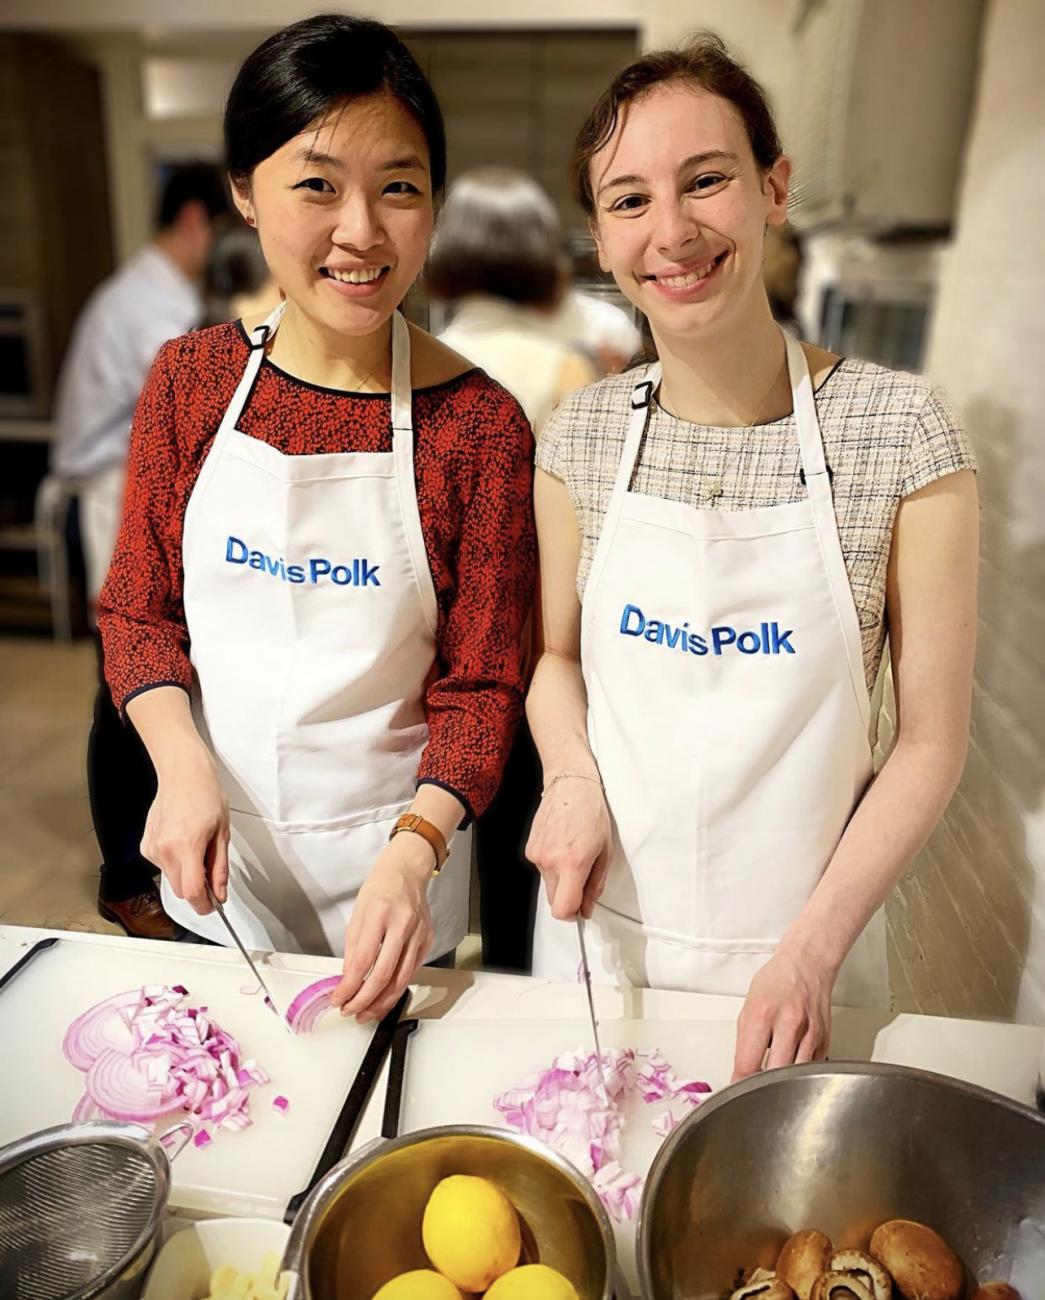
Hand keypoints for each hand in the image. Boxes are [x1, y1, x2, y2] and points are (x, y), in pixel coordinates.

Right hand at [141, 742, 228, 915]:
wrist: (183, 775)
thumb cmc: (204, 796)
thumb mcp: (222, 833)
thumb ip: (220, 868)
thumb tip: (220, 892)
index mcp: (187, 846)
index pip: (192, 892)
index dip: (204, 905)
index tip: (212, 907)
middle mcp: (164, 850)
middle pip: (180, 890)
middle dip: (197, 890)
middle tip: (211, 874)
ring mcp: (152, 848)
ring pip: (171, 879)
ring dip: (186, 874)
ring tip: (196, 848)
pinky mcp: (145, 846)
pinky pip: (162, 866)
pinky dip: (174, 862)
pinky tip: (182, 842)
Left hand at [330, 834, 435, 1023]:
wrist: (407, 872)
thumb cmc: (380, 888)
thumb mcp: (357, 914)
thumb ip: (353, 949)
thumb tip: (348, 979)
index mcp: (379, 913)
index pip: (363, 960)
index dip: (349, 986)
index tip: (338, 998)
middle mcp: (402, 924)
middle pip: (383, 974)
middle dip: (364, 1000)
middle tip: (351, 1011)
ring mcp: (419, 933)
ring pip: (401, 979)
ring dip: (382, 1002)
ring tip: (366, 1013)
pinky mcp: (428, 940)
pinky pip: (412, 972)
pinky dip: (396, 989)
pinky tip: (384, 998)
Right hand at [525, 773, 611, 920]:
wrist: (570, 786)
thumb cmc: (592, 814)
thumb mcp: (605, 852)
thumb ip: (595, 885)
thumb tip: (587, 908)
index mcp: (572, 863)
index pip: (562, 909)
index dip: (572, 915)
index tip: (579, 910)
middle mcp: (550, 861)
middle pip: (553, 900)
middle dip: (568, 896)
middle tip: (582, 878)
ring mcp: (536, 855)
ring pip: (548, 884)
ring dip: (560, 879)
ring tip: (572, 854)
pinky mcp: (529, 849)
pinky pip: (541, 869)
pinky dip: (551, 865)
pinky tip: (561, 846)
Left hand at [731, 943, 835, 1081]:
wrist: (807, 965)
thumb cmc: (776, 981)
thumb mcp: (748, 1006)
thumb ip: (745, 1040)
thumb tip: (741, 1071)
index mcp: (762, 1015)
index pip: (747, 1063)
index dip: (739, 1083)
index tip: (736, 1090)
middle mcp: (788, 1025)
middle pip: (774, 1075)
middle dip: (762, 1088)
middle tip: (755, 1091)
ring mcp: (809, 1035)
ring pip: (795, 1077)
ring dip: (782, 1084)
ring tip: (773, 1082)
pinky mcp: (824, 1042)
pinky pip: (809, 1069)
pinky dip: (798, 1073)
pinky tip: (790, 1065)